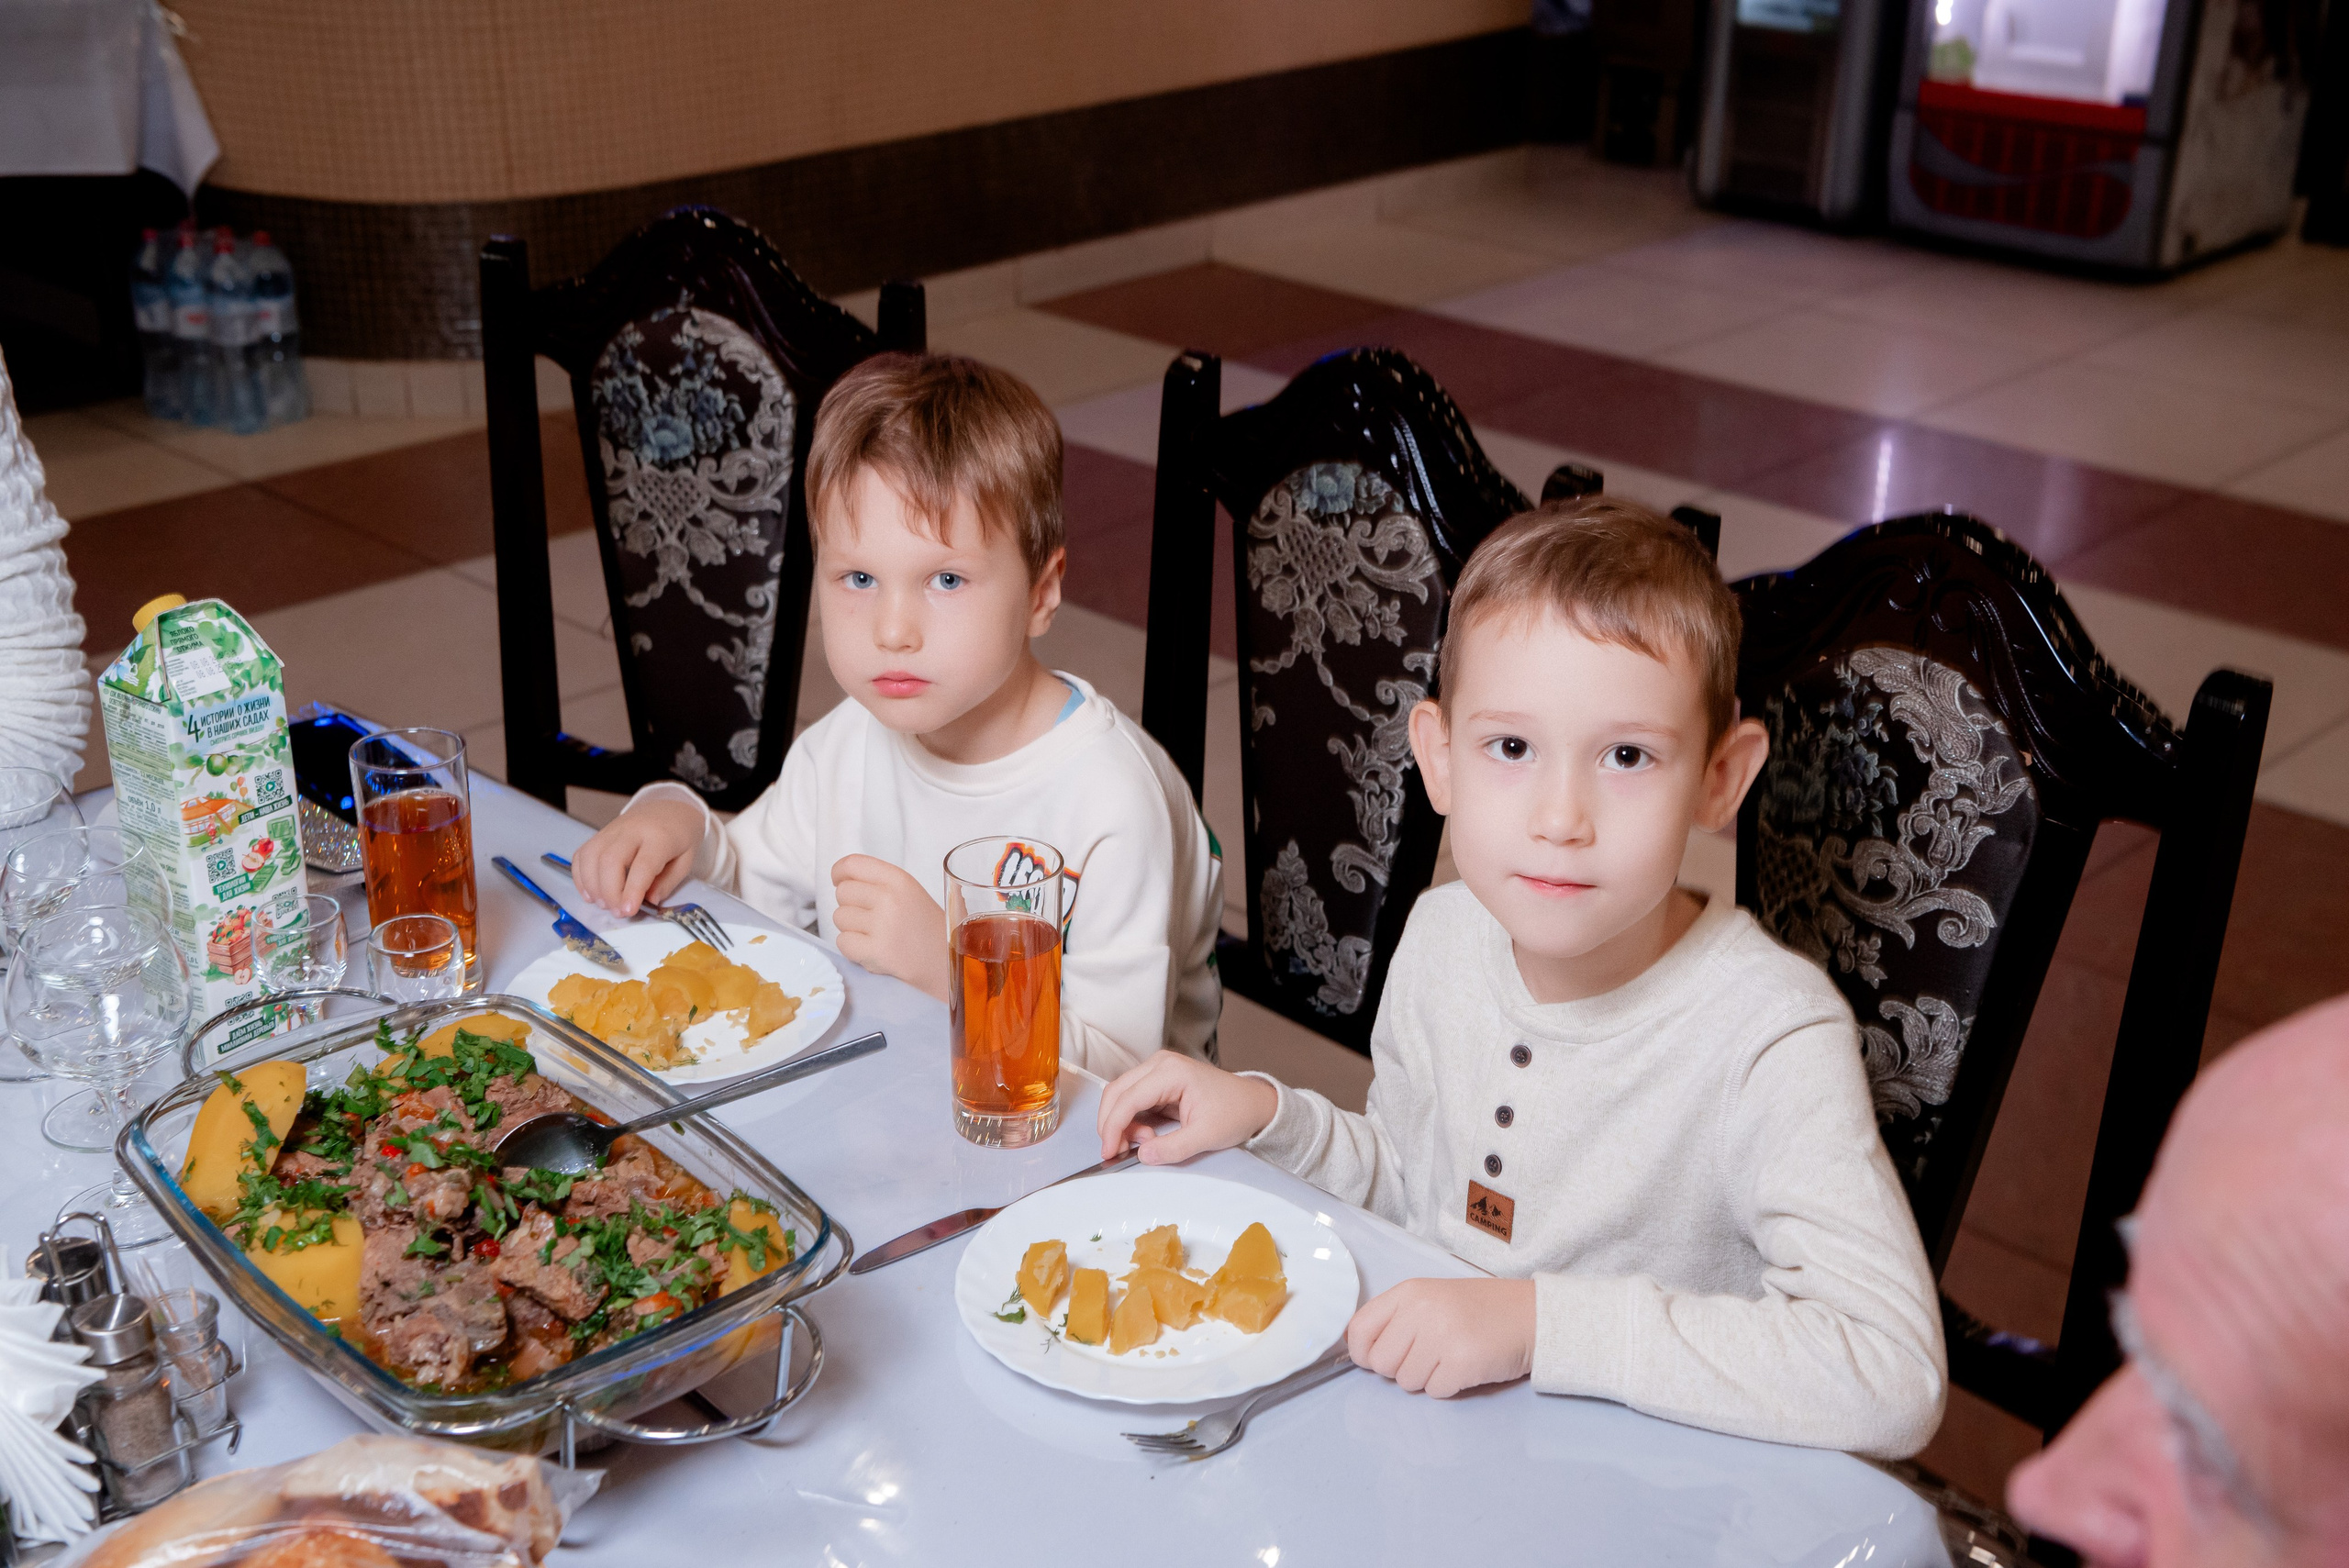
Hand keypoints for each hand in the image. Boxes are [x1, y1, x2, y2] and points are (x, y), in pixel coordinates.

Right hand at [570, 798, 702, 915]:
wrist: (669, 808)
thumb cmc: (679, 837)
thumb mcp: (686, 860)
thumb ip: (668, 882)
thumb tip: (649, 901)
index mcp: (659, 837)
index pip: (642, 865)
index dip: (633, 891)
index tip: (628, 911)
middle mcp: (631, 831)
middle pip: (610, 860)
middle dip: (609, 892)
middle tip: (618, 912)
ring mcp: (611, 831)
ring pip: (591, 857)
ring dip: (593, 886)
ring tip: (604, 905)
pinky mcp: (599, 834)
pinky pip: (582, 854)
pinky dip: (581, 877)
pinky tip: (591, 893)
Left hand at [831, 855, 947, 1001]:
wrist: (944, 962)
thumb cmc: (927, 927)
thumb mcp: (910, 892)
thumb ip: (880, 883)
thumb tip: (842, 881)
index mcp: (899, 880)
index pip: (852, 865)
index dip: (839, 873)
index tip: (839, 881)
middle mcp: (889, 899)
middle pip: (842, 892)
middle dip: (850, 906)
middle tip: (869, 918)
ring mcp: (882, 926)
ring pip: (839, 918)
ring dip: (851, 928)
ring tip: (874, 935)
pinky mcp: (876, 952)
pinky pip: (842, 942)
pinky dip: (852, 948)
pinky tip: (871, 949)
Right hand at [1096, 1051, 1278, 1163]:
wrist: (1253, 1103)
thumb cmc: (1235, 1113)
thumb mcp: (1206, 1136)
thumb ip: (1173, 1148)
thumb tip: (1142, 1156)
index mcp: (1171, 1072)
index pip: (1128, 1098)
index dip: (1113, 1127)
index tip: (1109, 1153)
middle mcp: (1159, 1064)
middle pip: (1116, 1092)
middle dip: (1112, 1125)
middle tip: (1118, 1152)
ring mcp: (1157, 1070)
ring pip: (1121, 1095)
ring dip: (1122, 1123)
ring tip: (1146, 1143)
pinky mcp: (1158, 1081)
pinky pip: (1132, 1100)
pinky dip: (1131, 1121)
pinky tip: (1147, 1136)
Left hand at [1346, 1278, 1534, 1398]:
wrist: (1530, 1315)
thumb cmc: (1478, 1310)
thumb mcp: (1430, 1299)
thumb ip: (1395, 1320)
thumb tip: (1360, 1352)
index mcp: (1408, 1292)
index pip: (1358, 1330)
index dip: (1363, 1352)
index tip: (1380, 1357)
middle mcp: (1421, 1310)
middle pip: (1381, 1363)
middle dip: (1400, 1368)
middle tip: (1427, 1356)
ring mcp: (1442, 1336)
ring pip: (1406, 1382)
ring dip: (1426, 1378)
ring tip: (1450, 1357)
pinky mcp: (1462, 1362)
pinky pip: (1434, 1391)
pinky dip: (1448, 1386)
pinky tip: (1465, 1367)